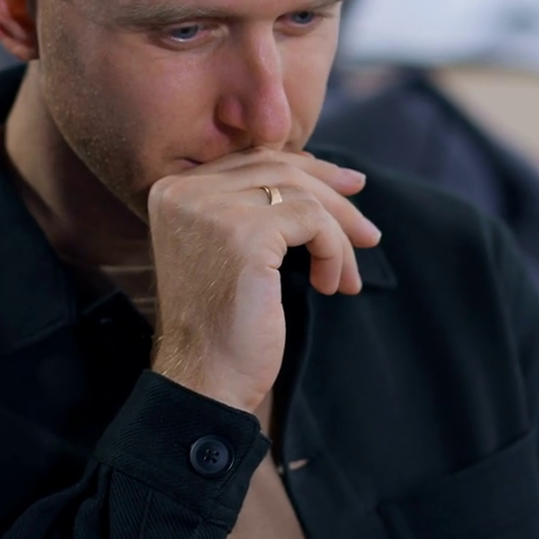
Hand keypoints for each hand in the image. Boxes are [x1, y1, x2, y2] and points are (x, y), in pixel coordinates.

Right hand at [147, 150, 381, 412]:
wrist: (203, 379)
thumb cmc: (220, 323)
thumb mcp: (232, 249)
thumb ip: (254, 204)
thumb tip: (319, 169)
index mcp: (172, 189)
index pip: (253, 159)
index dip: (307, 170)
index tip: (348, 188)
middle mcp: (184, 191)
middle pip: (279, 169)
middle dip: (333, 196)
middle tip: (367, 230)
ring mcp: (211, 209)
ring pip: (301, 194)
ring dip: (338, 235)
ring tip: (348, 275)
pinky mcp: (244, 234)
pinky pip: (312, 221)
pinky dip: (333, 251)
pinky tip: (329, 286)